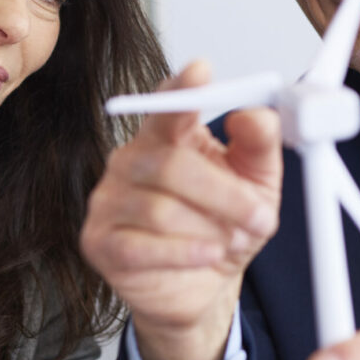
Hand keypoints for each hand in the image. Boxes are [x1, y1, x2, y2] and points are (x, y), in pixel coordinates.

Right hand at [81, 61, 282, 359]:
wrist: (201, 287)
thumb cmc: (221, 229)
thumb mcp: (257, 183)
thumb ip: (259, 144)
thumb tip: (255, 115)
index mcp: (166, 136)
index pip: (168, 103)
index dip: (182, 89)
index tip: (200, 72)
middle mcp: (130, 160)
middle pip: (171, 165)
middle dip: (225, 195)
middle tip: (258, 216)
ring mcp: (108, 200)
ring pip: (159, 209)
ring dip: (208, 230)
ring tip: (229, 242)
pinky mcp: (99, 241)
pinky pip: (140, 246)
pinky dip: (184, 252)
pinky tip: (207, 254)